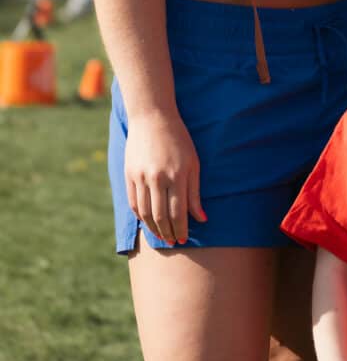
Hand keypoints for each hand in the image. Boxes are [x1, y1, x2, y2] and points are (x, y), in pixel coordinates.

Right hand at [124, 110, 206, 244]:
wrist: (152, 117)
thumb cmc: (178, 139)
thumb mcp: (193, 162)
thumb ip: (195, 192)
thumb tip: (202, 218)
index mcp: (177, 175)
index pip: (178, 212)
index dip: (181, 229)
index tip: (184, 239)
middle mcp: (158, 178)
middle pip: (161, 216)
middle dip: (168, 233)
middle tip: (173, 242)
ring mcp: (141, 177)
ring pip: (145, 213)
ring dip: (153, 229)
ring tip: (161, 237)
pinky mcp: (129, 175)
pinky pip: (134, 203)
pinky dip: (140, 216)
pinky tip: (147, 222)